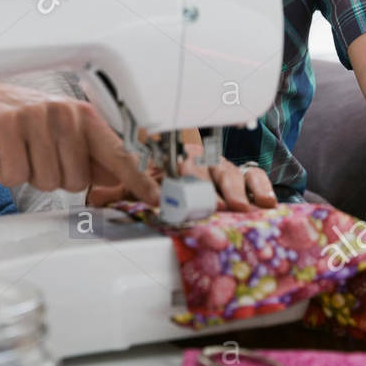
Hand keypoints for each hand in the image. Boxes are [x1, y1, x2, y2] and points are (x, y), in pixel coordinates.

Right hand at [0, 80, 158, 204]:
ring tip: (21, 150)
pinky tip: (4, 151)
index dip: (137, 178)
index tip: (155, 197)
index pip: (117, 152)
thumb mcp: (59, 130)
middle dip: (55, 177)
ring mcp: (37, 117)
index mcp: (83, 115)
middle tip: (37, 155)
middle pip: (76, 180)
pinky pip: (17, 176)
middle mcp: (65, 113)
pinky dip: (8, 172)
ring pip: (46, 181)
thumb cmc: (17, 117)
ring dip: (30, 175)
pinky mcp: (8, 126)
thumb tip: (117, 175)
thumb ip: (89, 153)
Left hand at [86, 131, 277, 210]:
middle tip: (222, 206)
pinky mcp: (241, 176)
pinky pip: (254, 175)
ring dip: (240, 190)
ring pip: (232, 172)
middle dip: (215, 188)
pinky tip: (268, 202)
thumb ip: (120, 191)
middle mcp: (199, 160)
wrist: (176, 164)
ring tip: (245, 206)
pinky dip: (262, 187)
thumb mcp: (135, 182)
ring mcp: (221, 167)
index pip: (176, 164)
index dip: (182, 178)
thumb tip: (97, 200)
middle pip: (207, 168)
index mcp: (171, 159)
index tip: (181, 194)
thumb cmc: (158, 179)